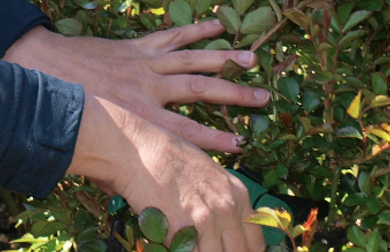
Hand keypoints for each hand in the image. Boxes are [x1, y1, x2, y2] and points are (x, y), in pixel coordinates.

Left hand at [2, 19, 269, 152]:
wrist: (41, 66)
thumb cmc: (66, 107)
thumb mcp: (92, 142)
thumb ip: (117, 164)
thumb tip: (138, 189)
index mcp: (139, 116)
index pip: (186, 131)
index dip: (215, 139)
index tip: (242, 144)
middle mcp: (147, 88)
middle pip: (200, 91)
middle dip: (234, 95)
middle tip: (265, 99)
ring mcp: (143, 64)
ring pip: (191, 60)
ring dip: (222, 58)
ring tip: (252, 59)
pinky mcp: (135, 45)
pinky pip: (171, 36)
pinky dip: (194, 29)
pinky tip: (218, 24)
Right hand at [71, 96, 265, 251]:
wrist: (134, 149)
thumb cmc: (164, 157)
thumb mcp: (206, 174)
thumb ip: (222, 201)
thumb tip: (227, 230)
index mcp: (238, 194)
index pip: (254, 242)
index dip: (240, 251)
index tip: (225, 249)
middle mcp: (228, 208)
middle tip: (200, 246)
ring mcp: (207, 220)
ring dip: (196, 251)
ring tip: (182, 241)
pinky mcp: (183, 230)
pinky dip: (177, 249)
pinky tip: (166, 236)